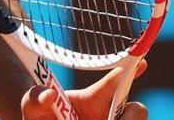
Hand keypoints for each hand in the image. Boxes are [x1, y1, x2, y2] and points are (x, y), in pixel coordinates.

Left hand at [21, 60, 147, 119]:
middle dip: (133, 116)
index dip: (131, 70)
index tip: (142, 60)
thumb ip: (34, 98)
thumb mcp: (31, 106)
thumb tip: (48, 94)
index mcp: (92, 100)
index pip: (115, 83)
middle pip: (137, 110)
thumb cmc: (39, 117)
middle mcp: (108, 116)